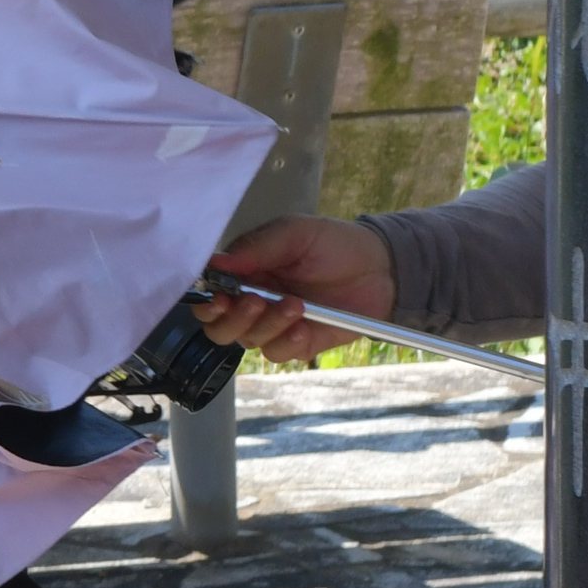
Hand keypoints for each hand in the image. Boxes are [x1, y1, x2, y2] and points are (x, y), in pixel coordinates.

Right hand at [194, 218, 389, 357]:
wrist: (381, 268)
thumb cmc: (334, 244)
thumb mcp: (294, 233)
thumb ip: (255, 247)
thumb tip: (215, 262)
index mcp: (244, 272)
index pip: (208, 292)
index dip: (206, 299)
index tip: (220, 296)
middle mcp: (252, 301)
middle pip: (219, 327)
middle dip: (233, 318)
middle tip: (256, 302)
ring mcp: (274, 325)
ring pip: (247, 341)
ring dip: (268, 325)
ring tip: (296, 305)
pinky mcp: (298, 344)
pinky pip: (278, 353)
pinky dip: (287, 341)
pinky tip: (305, 326)